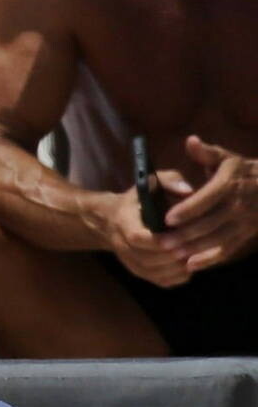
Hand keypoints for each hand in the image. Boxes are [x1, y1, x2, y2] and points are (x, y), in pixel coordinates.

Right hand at [97, 184, 190, 287]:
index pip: (137, 238)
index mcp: (123, 222)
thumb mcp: (150, 182)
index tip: (179, 236)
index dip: (158, 241)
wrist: (109, 221)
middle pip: (148, 259)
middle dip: (173, 256)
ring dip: (177, 268)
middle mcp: (122, 246)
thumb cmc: (137, 199)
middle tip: (196, 248)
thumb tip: (189, 190)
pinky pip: (159, 281)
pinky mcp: (139, 272)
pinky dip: (177, 277)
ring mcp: (130, 262)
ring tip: (195, 257)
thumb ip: (170, 180)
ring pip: (154, 273)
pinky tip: (189, 266)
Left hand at [158, 137, 257, 272]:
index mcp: (229, 184)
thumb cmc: (241, 171)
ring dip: (195, 248)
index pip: (206, 198)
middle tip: (161, 242)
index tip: (167, 218)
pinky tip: (191, 265)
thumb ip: (206, 152)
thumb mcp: (226, 158)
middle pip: (209, 223)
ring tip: (172, 255)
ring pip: (217, 238)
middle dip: (185, 234)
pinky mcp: (245, 234)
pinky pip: (227, 249)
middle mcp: (238, 205)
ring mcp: (244, 222)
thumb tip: (191, 141)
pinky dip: (210, 259)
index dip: (187, 209)